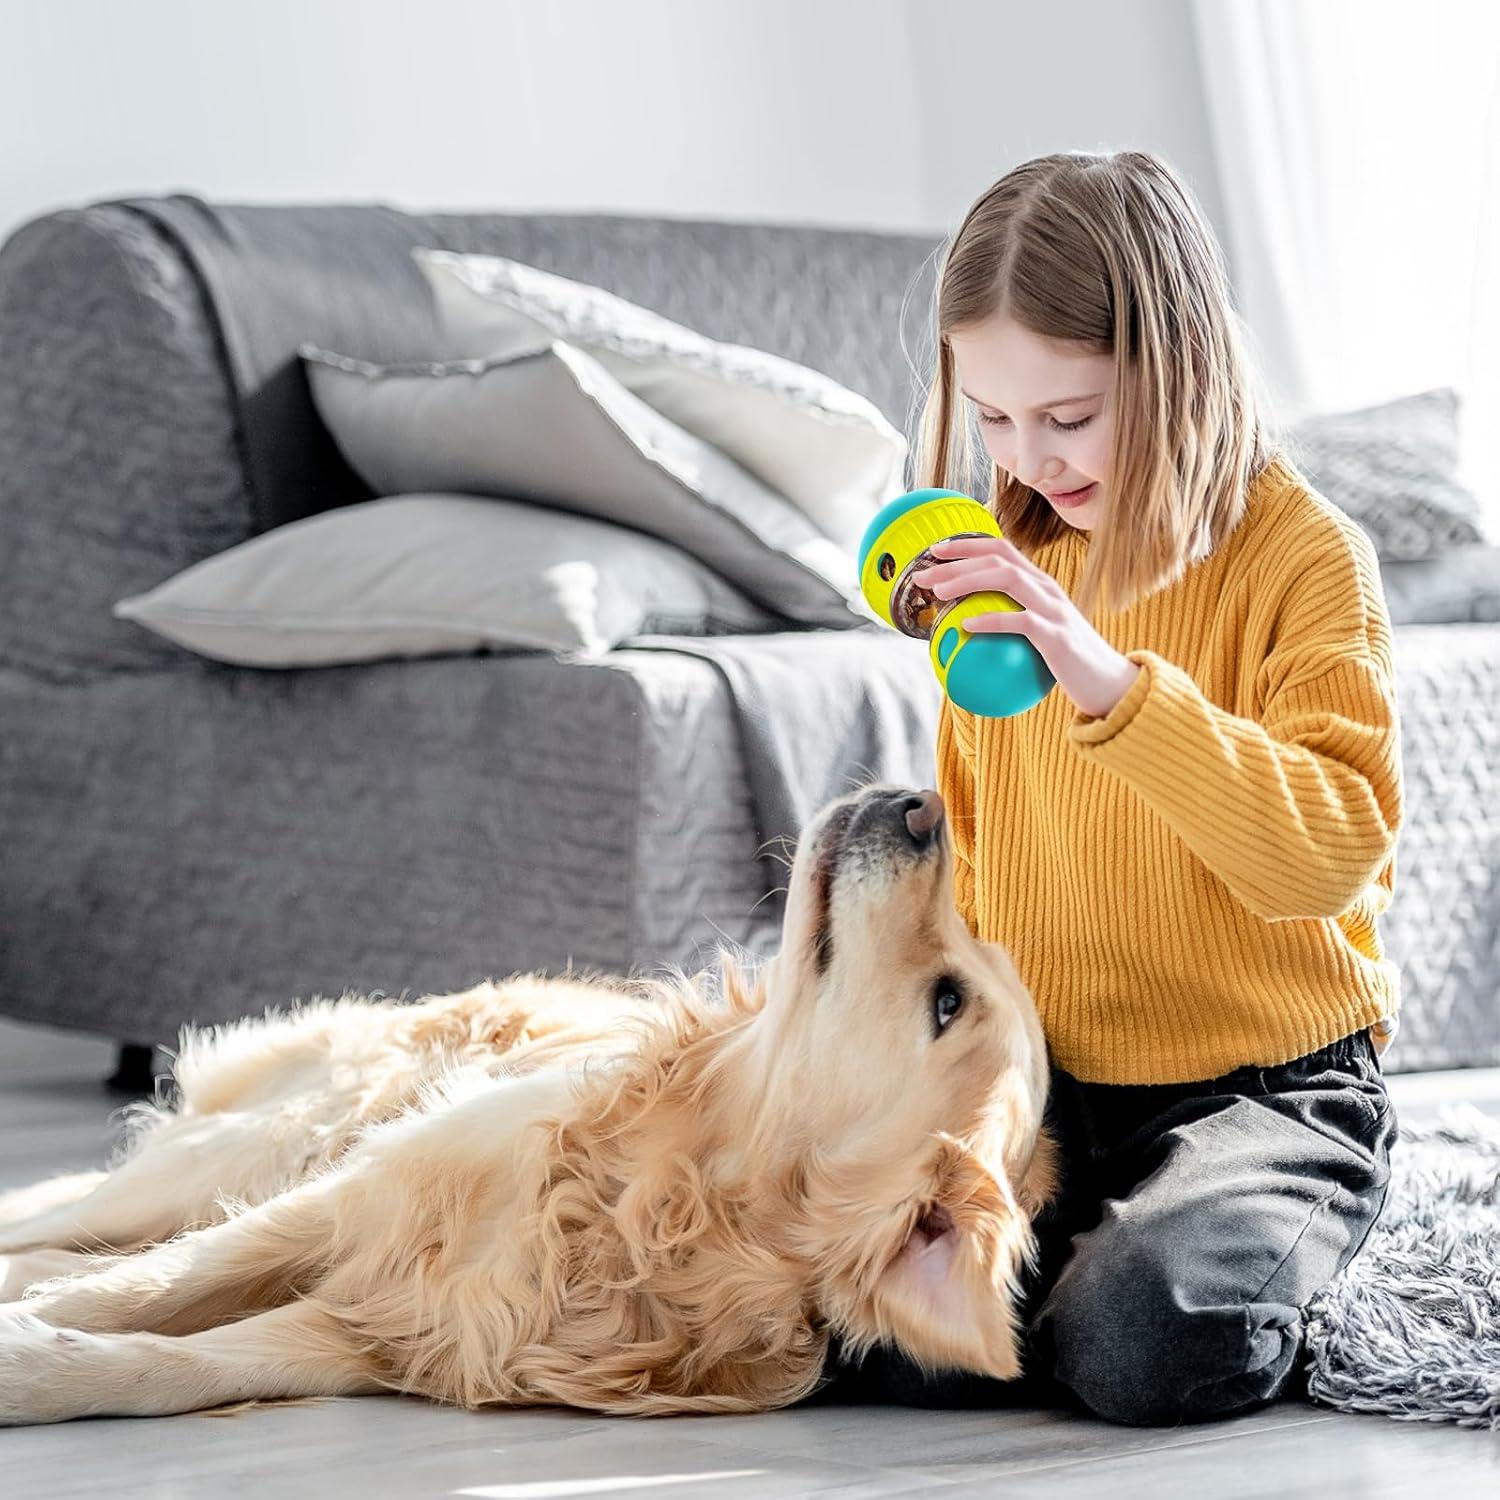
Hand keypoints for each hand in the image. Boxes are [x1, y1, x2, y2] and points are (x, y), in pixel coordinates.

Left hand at [910, 536, 1142, 720]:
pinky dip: (990, 620)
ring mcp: (1054, 609)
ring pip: (1007, 578)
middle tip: (922, 573)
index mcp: (1040, 584)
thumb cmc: (1068, 662)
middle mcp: (1047, 589)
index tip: (934, 550)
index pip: (1001, 549)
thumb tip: (965, 631)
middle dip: (956, 561)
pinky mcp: (1057, 636)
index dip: (966, 544)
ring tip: (938, 592)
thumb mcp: (1039, 634)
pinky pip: (1020, 621)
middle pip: (997, 558)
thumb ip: (1011, 622)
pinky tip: (965, 626)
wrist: (1109, 683)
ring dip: (968, 580)